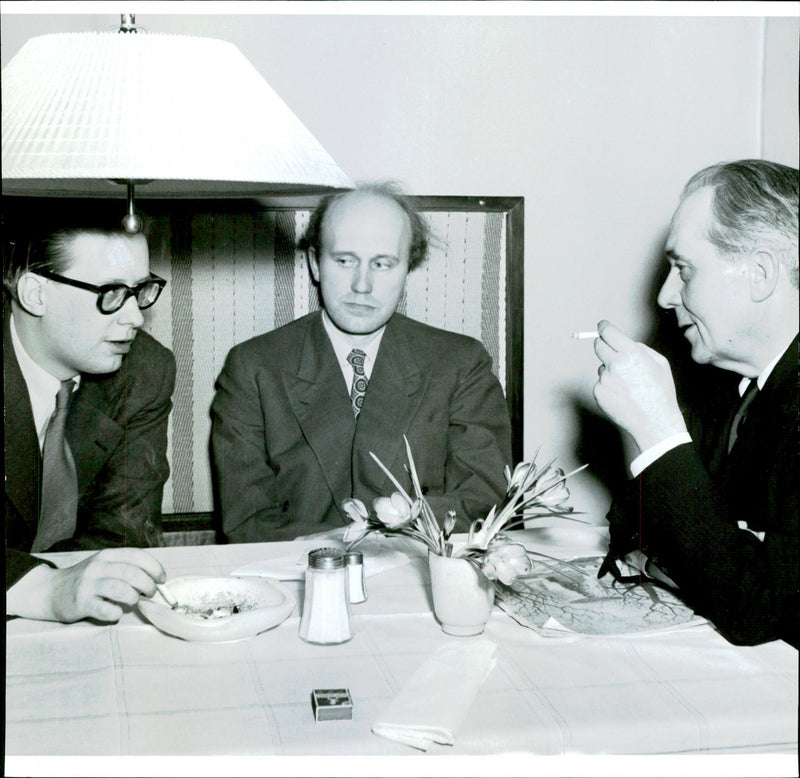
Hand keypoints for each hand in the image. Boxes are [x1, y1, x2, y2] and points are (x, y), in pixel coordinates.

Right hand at [6, 548, 166, 622]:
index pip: (137, 556)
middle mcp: (98, 567)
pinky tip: (117, 612)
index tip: (162, 578)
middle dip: (147, 584)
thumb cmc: (86, 580)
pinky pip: (105, 609)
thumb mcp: (104, 566)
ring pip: (120, 588)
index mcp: (107, 556)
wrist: (51, 591)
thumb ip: (126, 568)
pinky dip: (116, 612)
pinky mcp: (81, 603)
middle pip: (131, 572)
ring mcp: (88, 585)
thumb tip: (154, 580)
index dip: (154, 567)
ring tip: (135, 600)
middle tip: (151, 592)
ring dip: (133, 596)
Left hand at [592, 320, 686, 452]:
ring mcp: (604, 379)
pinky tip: (622, 394)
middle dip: (604, 345)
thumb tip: (624, 343)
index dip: (604, 327)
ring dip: (610, 370)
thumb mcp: (659, 363)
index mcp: (631, 354)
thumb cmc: (660, 392)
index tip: (602, 326)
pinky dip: (608, 385)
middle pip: (598, 345)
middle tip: (613, 352)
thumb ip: (640, 349)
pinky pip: (601, 382)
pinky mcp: (598, 392)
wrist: (654, 421)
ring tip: (628, 384)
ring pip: (601, 366)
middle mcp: (615, 364)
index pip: (608, 332)